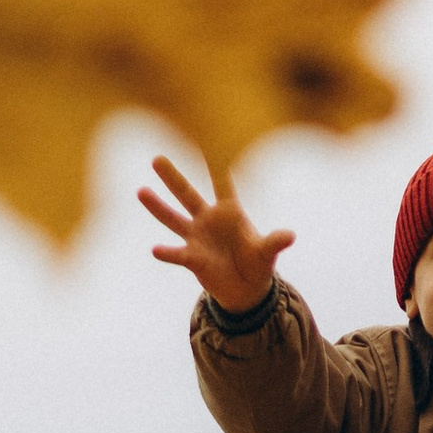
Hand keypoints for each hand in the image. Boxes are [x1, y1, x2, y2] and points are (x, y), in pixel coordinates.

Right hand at [139, 154, 294, 310]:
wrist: (246, 290)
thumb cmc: (257, 263)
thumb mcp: (266, 253)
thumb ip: (274, 242)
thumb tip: (291, 235)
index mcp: (229, 212)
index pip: (221, 184)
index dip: (215, 165)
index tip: (205, 141)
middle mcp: (208, 220)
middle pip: (187, 195)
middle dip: (173, 178)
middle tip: (157, 158)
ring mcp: (197, 238)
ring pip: (173, 219)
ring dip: (158, 207)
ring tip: (141, 191)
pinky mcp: (192, 259)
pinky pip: (177, 254)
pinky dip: (167, 253)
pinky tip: (155, 250)